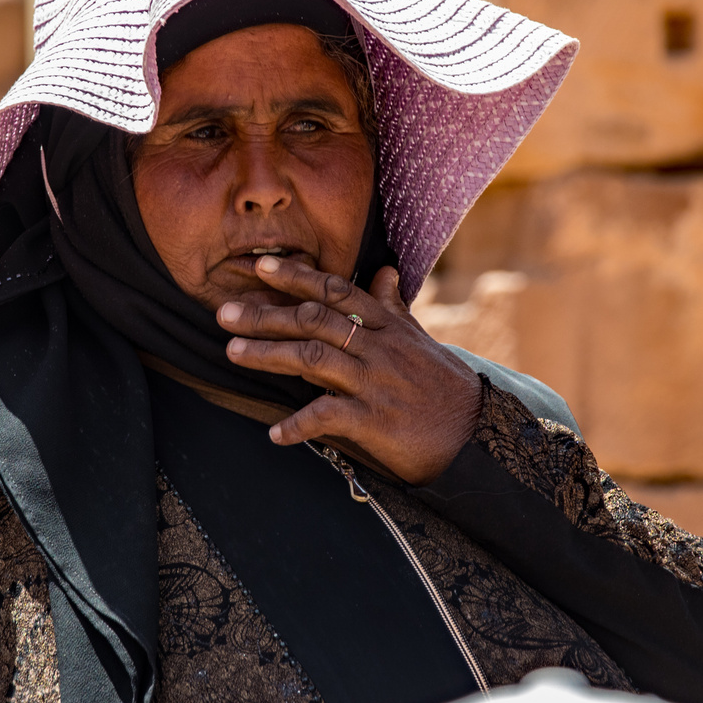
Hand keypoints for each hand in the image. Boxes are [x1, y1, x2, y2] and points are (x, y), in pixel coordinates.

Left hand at [217, 256, 482, 484]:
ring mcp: (376, 384)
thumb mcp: (421, 339)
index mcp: (389, 326)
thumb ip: (394, 307)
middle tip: (224, 312)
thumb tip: (384, 270)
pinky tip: (274, 433)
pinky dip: (298, 425)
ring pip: (314, 360)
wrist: (478, 435)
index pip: (337, 292)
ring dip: (269, 355)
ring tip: (232, 354)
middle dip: (266, 315)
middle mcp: (379, 349)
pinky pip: (329, 417)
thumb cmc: (444, 387)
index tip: (260, 267)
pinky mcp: (376, 422)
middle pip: (315, 321)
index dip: (297, 278)